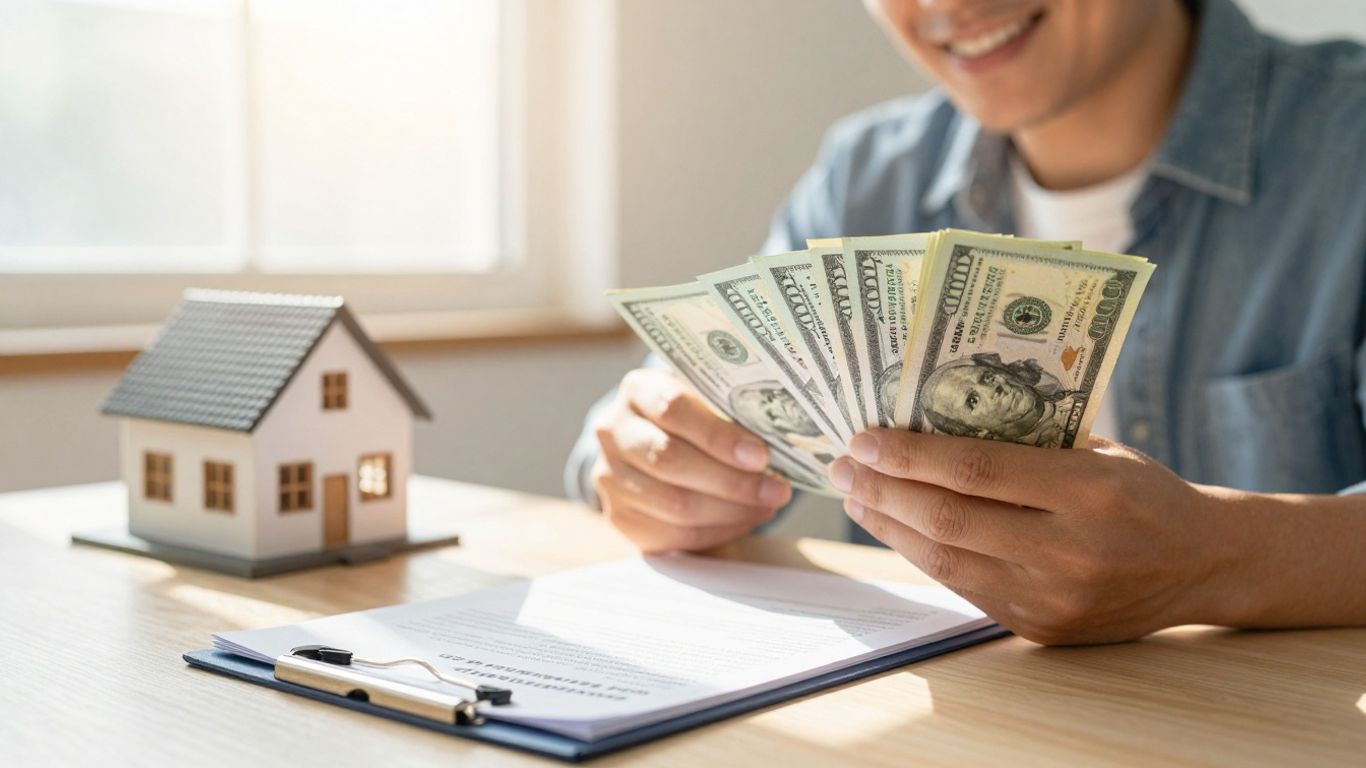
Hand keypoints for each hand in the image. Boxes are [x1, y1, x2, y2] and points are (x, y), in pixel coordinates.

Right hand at [591, 368, 792, 552]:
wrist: (649, 444)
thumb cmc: (692, 418)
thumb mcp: (705, 399)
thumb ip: (730, 413)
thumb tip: (781, 441)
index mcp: (638, 391)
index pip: (674, 409)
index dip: (719, 436)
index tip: (761, 456)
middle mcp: (614, 431)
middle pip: (670, 461)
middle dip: (732, 481)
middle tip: (777, 490)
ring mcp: (611, 478)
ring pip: (674, 504)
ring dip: (731, 510)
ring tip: (768, 505)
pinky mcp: (622, 518)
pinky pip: (675, 534)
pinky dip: (718, 530)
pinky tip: (745, 519)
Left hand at [829, 428, 1236, 644]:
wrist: (1204, 563)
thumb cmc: (1142, 490)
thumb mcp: (1096, 449)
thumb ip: (1024, 440)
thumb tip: (927, 420)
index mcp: (1091, 490)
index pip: (976, 471)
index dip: (910, 455)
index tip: (864, 438)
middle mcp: (1071, 551)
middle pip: (949, 520)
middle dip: (883, 490)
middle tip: (843, 467)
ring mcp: (1055, 598)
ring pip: (945, 561)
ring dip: (889, 526)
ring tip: (856, 497)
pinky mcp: (1041, 628)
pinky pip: (964, 588)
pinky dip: (922, 555)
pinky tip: (896, 528)